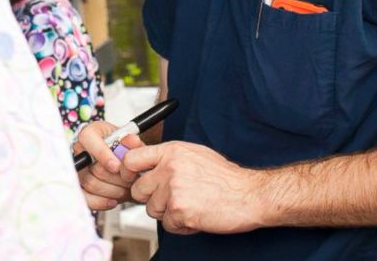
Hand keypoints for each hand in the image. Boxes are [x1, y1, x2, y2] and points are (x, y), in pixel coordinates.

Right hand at [74, 121, 143, 210]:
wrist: (126, 168)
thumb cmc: (126, 152)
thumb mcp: (133, 145)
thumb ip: (134, 143)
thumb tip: (132, 140)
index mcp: (92, 133)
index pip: (88, 138)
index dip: (102, 154)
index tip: (116, 166)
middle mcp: (81, 150)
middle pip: (93, 167)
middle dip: (116, 177)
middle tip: (130, 179)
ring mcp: (79, 169)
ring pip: (91, 184)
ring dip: (113, 190)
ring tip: (126, 187)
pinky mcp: (79, 187)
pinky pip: (85, 198)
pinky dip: (101, 202)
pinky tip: (114, 200)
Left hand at [125, 141, 266, 234]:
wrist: (249, 194)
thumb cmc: (224, 176)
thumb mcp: (192, 154)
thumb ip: (164, 156)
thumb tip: (135, 151)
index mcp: (171, 151)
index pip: (131, 159)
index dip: (126, 172)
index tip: (131, 179)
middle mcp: (170, 168)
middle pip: (138, 189)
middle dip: (151, 197)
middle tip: (171, 197)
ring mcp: (174, 190)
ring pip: (152, 209)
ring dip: (167, 212)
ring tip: (189, 205)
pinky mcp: (181, 211)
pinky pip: (168, 224)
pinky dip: (180, 225)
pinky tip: (195, 215)